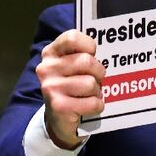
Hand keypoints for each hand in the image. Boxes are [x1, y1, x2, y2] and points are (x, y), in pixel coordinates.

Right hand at [35, 29, 105, 149]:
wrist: (58, 118)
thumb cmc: (72, 84)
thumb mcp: (72, 64)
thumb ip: (83, 52)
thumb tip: (109, 44)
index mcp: (51, 53)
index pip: (72, 37)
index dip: (89, 45)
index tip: (91, 54)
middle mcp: (46, 68)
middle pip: (86, 61)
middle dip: (98, 72)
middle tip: (94, 79)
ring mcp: (50, 87)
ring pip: (90, 83)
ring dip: (97, 90)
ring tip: (90, 93)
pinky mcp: (58, 106)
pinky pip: (92, 102)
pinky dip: (97, 105)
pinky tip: (90, 105)